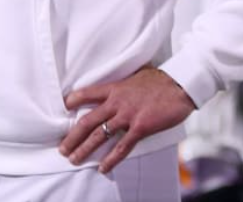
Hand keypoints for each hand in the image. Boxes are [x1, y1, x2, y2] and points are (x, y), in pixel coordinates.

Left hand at [58, 66, 194, 172]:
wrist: (180, 84)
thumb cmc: (161, 79)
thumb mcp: (137, 75)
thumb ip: (125, 82)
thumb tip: (123, 82)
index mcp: (115, 88)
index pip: (87, 94)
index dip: (73, 101)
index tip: (63, 109)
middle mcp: (116, 102)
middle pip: (87, 121)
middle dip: (72, 136)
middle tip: (62, 148)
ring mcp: (127, 115)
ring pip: (99, 135)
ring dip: (84, 149)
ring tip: (74, 159)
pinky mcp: (140, 128)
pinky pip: (122, 147)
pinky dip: (111, 159)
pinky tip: (102, 168)